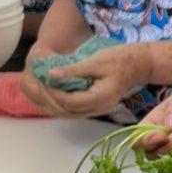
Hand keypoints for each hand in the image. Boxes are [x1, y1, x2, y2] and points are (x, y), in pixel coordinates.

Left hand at [20, 43, 148, 117]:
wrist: (137, 65)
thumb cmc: (119, 59)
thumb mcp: (96, 60)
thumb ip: (73, 69)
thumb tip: (51, 74)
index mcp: (101, 98)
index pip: (70, 101)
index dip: (53, 91)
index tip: (41, 78)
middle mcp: (98, 109)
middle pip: (66, 111)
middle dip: (47, 98)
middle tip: (34, 83)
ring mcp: (96, 110)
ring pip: (67, 113)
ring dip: (50, 102)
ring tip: (37, 87)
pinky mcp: (93, 107)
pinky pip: (71, 109)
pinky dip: (58, 102)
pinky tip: (48, 91)